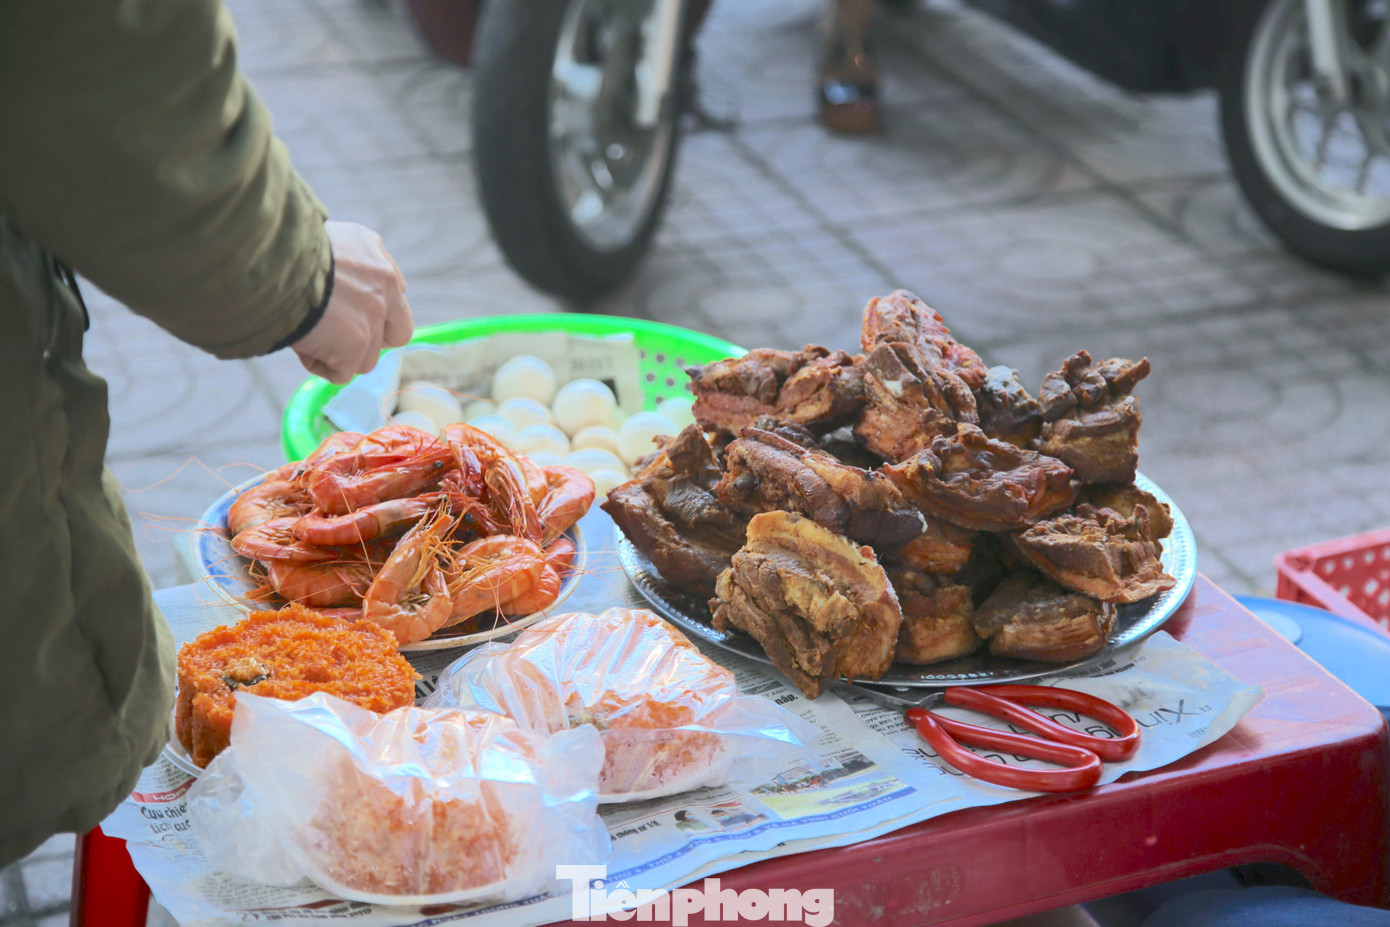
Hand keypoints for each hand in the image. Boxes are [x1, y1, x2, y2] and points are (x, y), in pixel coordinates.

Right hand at [291, 221, 412, 383]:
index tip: (346, 311)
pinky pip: (342, 372)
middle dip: (374, 339)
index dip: (370, 307)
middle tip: (342, 337)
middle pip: (398, 330)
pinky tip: (301, 347)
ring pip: (368, 356)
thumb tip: (328, 284)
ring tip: (307, 336)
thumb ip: (336, 261)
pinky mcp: (356, 344)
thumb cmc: (276, 249)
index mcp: (371, 248)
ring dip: (340, 354)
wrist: (268, 262)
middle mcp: (383, 281)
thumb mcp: (315, 238)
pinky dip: (320, 365)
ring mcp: (373, 317)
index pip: (391, 289)